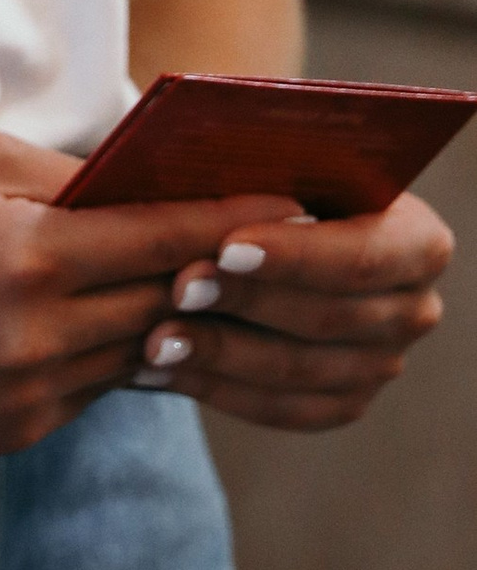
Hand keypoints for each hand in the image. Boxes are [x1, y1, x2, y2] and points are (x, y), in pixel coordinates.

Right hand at [0, 133, 313, 454]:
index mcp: (27, 259)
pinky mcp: (15, 434)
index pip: (161, 240)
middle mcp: (34, 339)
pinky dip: (104, 355)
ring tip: (183, 283)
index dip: (230, 221)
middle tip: (259, 243)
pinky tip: (97, 325)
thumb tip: (161, 187)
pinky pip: (94, 390)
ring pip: (136, 354)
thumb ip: (74, 177)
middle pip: (161, 302)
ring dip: (158, 318)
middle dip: (208, 270)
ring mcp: (27, 398)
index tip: (292, 205)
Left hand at [136, 193, 451, 429]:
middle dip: (245, 302)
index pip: (363, 255)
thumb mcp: (277, 161)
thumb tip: (198, 163)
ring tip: (153, 340)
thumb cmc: (274, 178)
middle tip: (177, 288)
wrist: (275, 227)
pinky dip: (216, 388)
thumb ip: (261, 172)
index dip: (295, 256)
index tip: (224, 246)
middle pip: (329, 318)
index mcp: (417, 240)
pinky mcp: (340, 400)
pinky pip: (279, 408)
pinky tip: (159, 370)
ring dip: (220, 355)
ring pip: (299, 372)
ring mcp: (380, 363)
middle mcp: (413, 308)